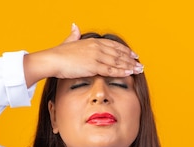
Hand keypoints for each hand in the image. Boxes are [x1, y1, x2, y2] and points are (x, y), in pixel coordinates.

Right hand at [24, 24, 142, 86]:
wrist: (53, 60)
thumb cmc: (59, 54)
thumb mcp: (68, 42)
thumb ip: (74, 35)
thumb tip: (75, 26)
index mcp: (92, 42)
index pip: (113, 46)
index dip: (125, 50)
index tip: (133, 55)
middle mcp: (96, 47)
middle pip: (118, 53)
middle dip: (131, 59)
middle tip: (140, 64)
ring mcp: (96, 56)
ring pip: (117, 61)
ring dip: (129, 66)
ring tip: (139, 70)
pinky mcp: (94, 66)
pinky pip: (110, 69)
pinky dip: (121, 71)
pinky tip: (129, 73)